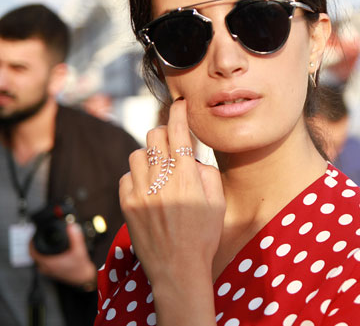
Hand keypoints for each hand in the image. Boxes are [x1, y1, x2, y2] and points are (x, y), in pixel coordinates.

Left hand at [30, 222, 96, 287]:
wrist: (84, 278)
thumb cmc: (80, 268)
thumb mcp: (79, 250)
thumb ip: (76, 237)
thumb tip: (72, 227)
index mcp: (49, 262)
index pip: (33, 252)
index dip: (31, 243)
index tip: (34, 237)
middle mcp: (46, 268)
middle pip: (34, 256)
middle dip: (36, 247)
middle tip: (38, 239)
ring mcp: (49, 271)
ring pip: (38, 261)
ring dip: (40, 253)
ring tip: (44, 245)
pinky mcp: (52, 273)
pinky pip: (43, 264)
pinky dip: (45, 258)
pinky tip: (51, 255)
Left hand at [119, 98, 224, 322]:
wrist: (177, 269)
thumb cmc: (203, 237)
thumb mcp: (219, 204)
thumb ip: (207, 173)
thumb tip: (192, 158)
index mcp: (187, 178)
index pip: (178, 133)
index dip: (178, 113)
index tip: (178, 104)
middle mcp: (161, 180)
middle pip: (154, 136)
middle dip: (164, 133)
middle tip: (172, 143)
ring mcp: (141, 192)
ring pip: (137, 153)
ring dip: (149, 155)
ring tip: (159, 170)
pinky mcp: (126, 204)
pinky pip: (126, 176)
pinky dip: (136, 177)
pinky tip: (147, 189)